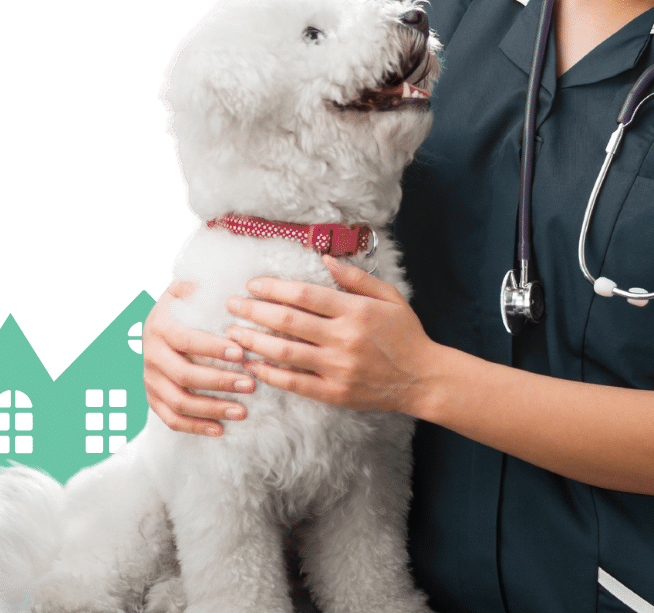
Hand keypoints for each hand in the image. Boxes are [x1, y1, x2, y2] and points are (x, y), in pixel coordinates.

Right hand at [142, 280, 255, 436]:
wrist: (160, 318)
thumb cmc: (185, 302)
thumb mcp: (189, 287)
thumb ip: (203, 286)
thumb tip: (229, 290)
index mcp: (161, 326)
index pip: (187, 340)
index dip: (213, 348)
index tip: (241, 353)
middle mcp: (151, 354)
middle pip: (184, 375)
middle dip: (220, 382)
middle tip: (251, 385)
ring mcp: (150, 379)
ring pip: (178, 402)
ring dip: (211, 409)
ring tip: (242, 411)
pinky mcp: (153, 397)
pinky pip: (171, 419)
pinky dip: (195, 426)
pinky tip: (220, 430)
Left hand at [225, 255, 437, 414]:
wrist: (422, 379)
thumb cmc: (406, 334)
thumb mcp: (389, 297)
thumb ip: (356, 278)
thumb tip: (326, 260)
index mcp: (356, 311)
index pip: (305, 295)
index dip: (274, 288)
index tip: (253, 285)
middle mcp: (343, 338)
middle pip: (287, 321)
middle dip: (253, 311)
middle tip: (232, 304)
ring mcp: (337, 368)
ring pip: (284, 353)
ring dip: (253, 341)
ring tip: (233, 333)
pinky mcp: (334, 393)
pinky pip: (293, 383)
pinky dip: (269, 374)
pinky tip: (252, 364)